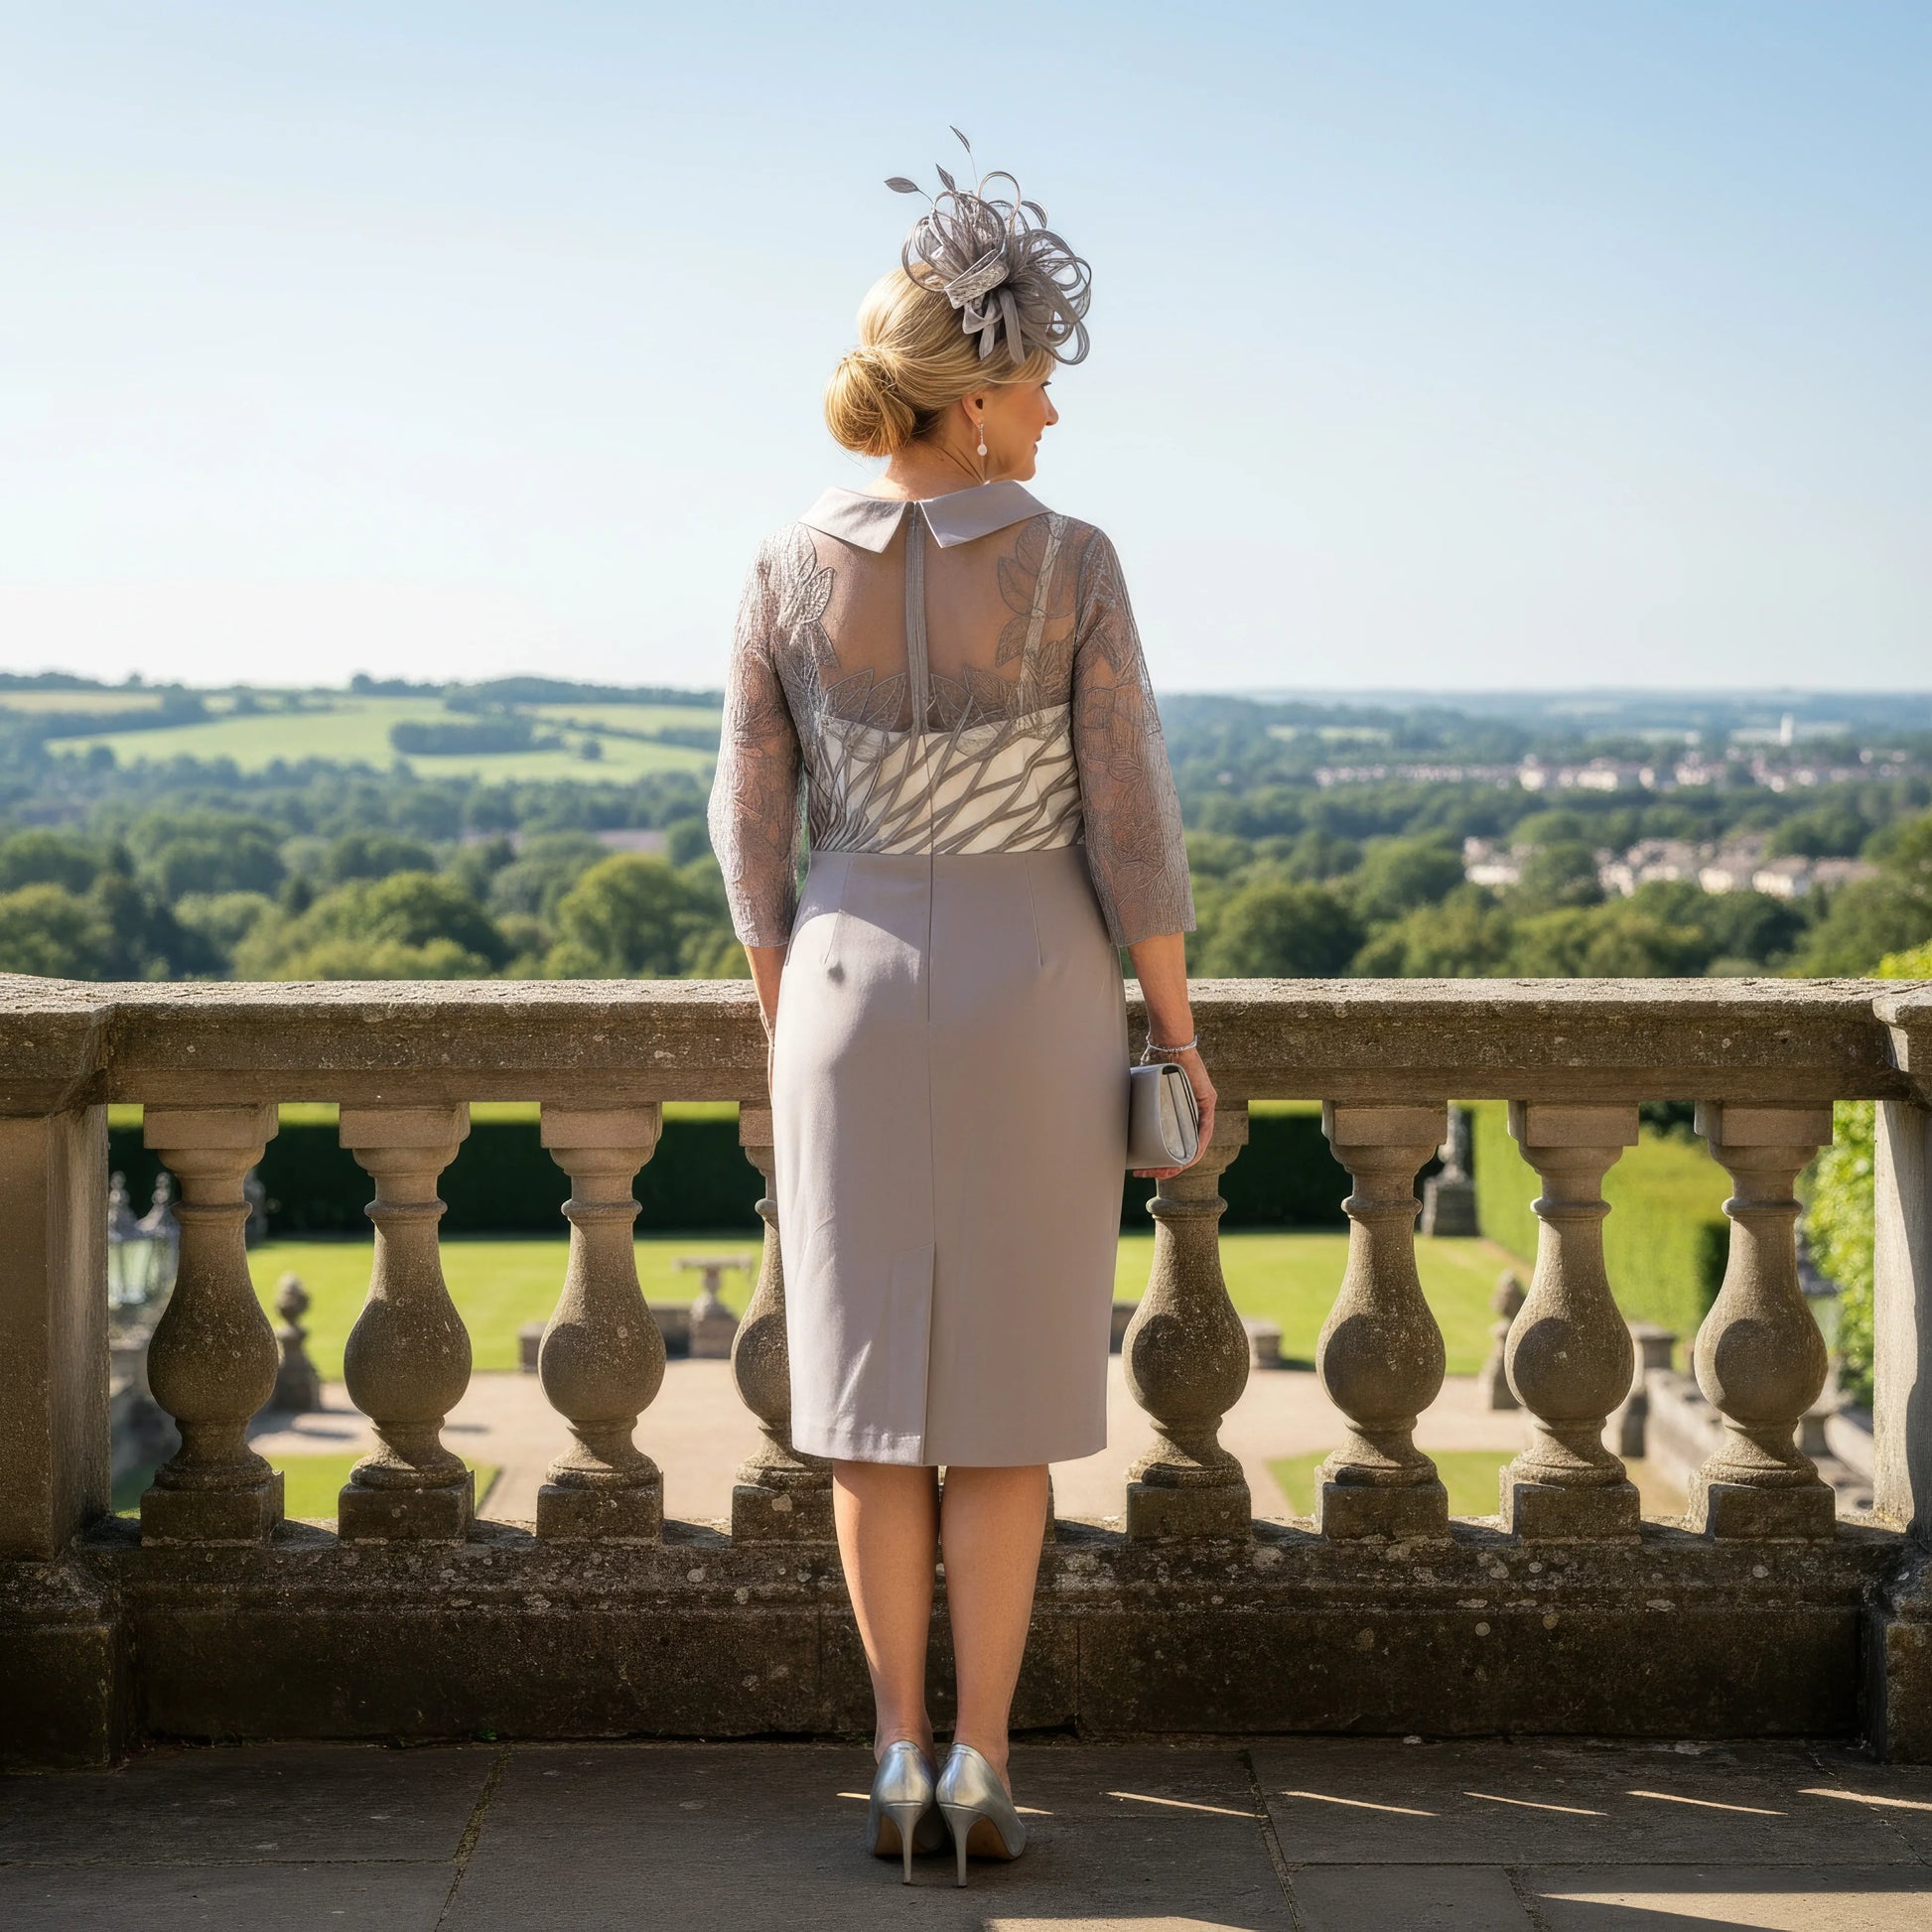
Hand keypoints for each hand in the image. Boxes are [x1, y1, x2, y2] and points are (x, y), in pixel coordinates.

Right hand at [1132, 1046, 1215, 1181]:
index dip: (1159, 1158)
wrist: (1168, 1041)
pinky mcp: (1208, 1101)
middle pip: (1183, 1147)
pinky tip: (1186, 1161)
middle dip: (1165, 1166)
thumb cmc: (1154, 1058)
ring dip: (1179, 1162)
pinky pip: (1205, 1131)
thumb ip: (1136, 1099)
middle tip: (1146, 1174)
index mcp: (1178, 1110)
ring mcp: (1202, 1107)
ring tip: (1161, 1172)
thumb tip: (1110, 1108)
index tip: (1142, 1168)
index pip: (1172, 1141)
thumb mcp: (1144, 1087)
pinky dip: (1196, 1148)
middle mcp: (1193, 1111)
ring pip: (1194, 1144)